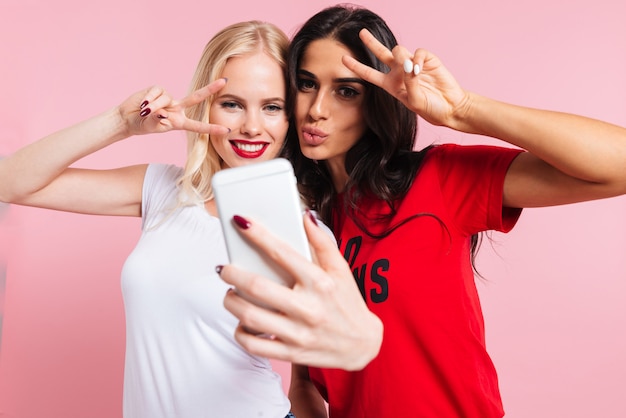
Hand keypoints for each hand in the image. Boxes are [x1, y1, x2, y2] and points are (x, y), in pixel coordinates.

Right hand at [118, 79, 229, 136]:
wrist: (128, 118)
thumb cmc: (141, 125)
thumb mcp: (150, 126)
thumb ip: (156, 119)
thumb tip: (162, 113)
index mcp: (179, 122)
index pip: (198, 126)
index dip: (212, 129)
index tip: (226, 130)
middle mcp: (177, 109)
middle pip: (196, 97)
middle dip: (210, 89)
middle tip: (224, 81)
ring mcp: (169, 99)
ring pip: (165, 99)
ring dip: (152, 105)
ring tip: (143, 112)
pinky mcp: (158, 90)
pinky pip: (156, 92)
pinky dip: (148, 98)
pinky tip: (142, 104)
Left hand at [218, 211, 382, 370]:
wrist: (362, 345)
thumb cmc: (348, 302)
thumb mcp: (341, 269)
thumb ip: (322, 242)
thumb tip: (305, 216)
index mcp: (320, 283)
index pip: (283, 253)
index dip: (258, 235)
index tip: (240, 222)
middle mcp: (309, 308)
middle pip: (258, 287)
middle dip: (233, 273)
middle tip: (223, 267)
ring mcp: (298, 334)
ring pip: (250, 317)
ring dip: (231, 302)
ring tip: (229, 292)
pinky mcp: (291, 353)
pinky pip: (254, 345)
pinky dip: (240, 332)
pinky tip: (241, 321)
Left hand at [342, 28, 469, 128]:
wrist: (451, 107)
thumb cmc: (431, 109)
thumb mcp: (415, 102)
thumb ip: (409, 85)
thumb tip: (409, 67)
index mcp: (391, 85)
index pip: (370, 74)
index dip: (357, 67)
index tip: (343, 59)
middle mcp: (399, 72)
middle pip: (381, 54)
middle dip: (371, 42)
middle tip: (361, 32)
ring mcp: (413, 64)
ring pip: (399, 51)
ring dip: (402, 59)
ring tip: (412, 72)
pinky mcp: (427, 59)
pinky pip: (418, 52)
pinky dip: (418, 59)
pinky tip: (420, 69)